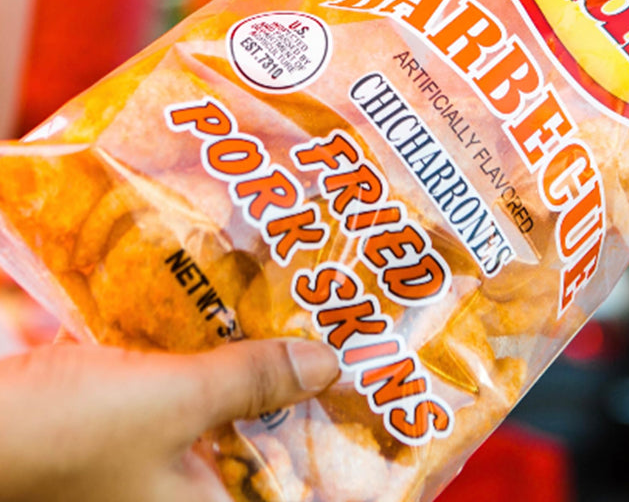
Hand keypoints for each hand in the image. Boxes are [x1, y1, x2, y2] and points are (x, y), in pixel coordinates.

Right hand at [0, 337, 339, 501]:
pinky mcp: (127, 440)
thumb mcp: (175, 401)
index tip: (372, 422)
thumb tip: (328, 365)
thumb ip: (253, 381)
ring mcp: (149, 474)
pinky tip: (229, 331)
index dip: (332, 469)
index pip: (289, 493)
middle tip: (340, 358)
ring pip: (224, 430)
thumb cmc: (66, 434)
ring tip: (300, 335)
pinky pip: (186, 410)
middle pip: (260, 458)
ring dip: (254, 385)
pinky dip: (208, 374)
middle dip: (296, 408)